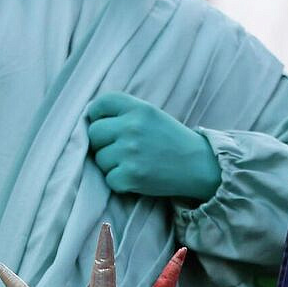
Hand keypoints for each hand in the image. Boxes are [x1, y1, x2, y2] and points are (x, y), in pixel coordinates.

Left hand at [85, 93, 220, 201]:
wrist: (198, 166)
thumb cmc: (171, 140)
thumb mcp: (151, 115)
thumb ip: (124, 112)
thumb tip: (89, 120)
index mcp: (138, 108)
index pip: (100, 104)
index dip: (98, 116)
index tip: (108, 126)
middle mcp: (132, 127)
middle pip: (94, 133)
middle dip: (103, 143)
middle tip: (122, 149)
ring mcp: (130, 152)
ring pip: (100, 159)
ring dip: (112, 164)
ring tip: (134, 163)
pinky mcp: (131, 176)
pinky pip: (109, 179)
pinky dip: (120, 182)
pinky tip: (136, 177)